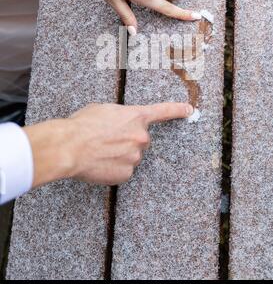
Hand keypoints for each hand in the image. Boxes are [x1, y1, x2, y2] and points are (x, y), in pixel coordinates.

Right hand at [24, 102, 193, 187]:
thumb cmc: (82, 125)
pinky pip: (123, 170)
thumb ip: (120, 117)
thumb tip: (120, 124)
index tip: (190, 110)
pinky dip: (114, 168)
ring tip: (99, 151)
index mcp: (136, 117)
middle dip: (127, 140)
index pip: (163, 112)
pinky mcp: (127, 174)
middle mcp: (141, 137)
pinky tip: (100, 163)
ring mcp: (135, 157)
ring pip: (131, 156)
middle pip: (140, 140)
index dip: (177, 110)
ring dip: (120, 155)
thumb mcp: (103, 110)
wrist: (70, 146)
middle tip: (107, 140)